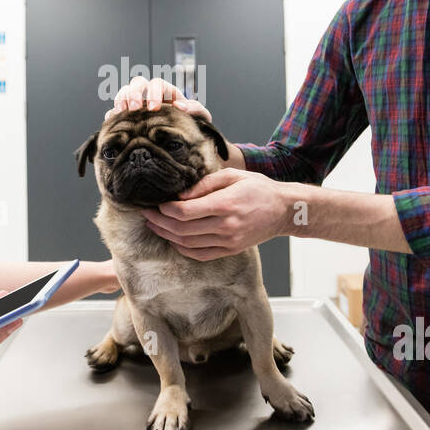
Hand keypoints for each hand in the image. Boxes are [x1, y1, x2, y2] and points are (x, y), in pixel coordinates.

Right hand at [106, 75, 211, 122]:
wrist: (183, 142)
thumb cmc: (191, 127)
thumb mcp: (199, 119)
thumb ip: (197, 110)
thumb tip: (184, 107)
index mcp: (167, 93)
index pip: (157, 84)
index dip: (154, 92)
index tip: (154, 108)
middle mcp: (150, 96)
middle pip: (138, 82)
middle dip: (135, 93)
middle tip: (135, 108)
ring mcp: (137, 105)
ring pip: (124, 92)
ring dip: (121, 99)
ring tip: (121, 112)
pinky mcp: (127, 118)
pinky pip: (115, 111)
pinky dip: (112, 114)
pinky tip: (113, 121)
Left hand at [139, 167, 292, 260]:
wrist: (283, 210)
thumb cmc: (258, 188)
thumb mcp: (233, 175)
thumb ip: (204, 184)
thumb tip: (179, 195)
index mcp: (225, 204)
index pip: (184, 212)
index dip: (164, 209)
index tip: (155, 204)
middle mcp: (226, 226)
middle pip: (181, 229)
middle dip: (159, 222)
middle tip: (146, 214)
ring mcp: (228, 241)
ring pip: (187, 244)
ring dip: (167, 236)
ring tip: (154, 226)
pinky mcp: (231, 250)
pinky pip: (200, 254)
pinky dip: (182, 248)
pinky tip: (173, 239)